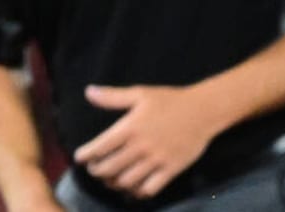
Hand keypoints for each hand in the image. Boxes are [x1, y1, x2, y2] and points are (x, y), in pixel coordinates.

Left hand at [74, 83, 226, 199]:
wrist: (204, 110)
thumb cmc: (170, 100)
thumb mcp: (141, 94)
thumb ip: (112, 96)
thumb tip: (88, 92)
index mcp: (131, 127)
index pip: (99, 148)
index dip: (85, 155)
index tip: (80, 157)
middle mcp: (141, 146)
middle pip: (108, 168)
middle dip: (96, 171)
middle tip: (95, 168)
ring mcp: (156, 160)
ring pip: (125, 182)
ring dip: (113, 183)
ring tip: (111, 178)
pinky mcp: (170, 170)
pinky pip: (148, 189)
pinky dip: (136, 192)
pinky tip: (133, 186)